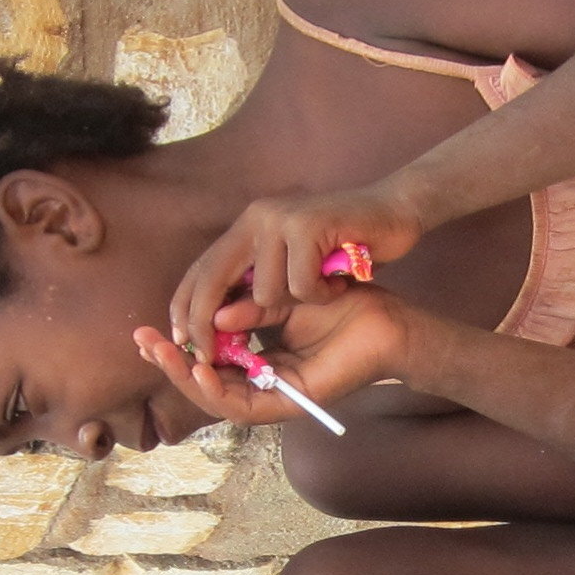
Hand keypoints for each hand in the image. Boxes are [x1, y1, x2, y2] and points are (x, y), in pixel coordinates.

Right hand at [134, 284, 419, 427]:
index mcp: (256, 361)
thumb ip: (245, 309)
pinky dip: (218, 390)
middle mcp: (260, 382)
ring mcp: (273, 396)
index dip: (175, 346)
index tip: (149, 327)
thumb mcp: (280, 298)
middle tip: (141, 341)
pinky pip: (242, 405)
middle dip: (168, 362)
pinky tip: (201, 370)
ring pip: (215, 398)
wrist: (383, 320)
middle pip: (202, 382)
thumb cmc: (340, 304)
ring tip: (162, 353)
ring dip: (184, 377)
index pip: (205, 360)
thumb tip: (210, 315)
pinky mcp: (288, 406)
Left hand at [167, 186, 426, 348]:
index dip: (185, 308)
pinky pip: (300, 285)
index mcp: (248, 227)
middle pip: (211, 277)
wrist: (393, 216)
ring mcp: (281, 218)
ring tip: (320, 299)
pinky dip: (321, 296)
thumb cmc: (344, 251)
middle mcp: (257, 217)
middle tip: (214, 358)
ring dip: (295, 306)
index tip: (182, 345)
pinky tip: (340, 288)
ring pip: (264, 291)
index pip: (201, 269)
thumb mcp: (292, 279)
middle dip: (208, 323)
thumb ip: (257, 296)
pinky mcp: (308, 225)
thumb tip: (218, 324)